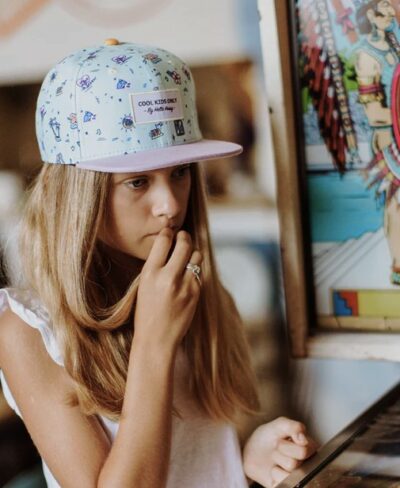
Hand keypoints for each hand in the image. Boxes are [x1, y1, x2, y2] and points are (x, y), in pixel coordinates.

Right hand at [134, 228, 201, 350]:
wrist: (156, 339)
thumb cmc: (146, 312)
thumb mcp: (144, 285)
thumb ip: (156, 265)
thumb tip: (170, 244)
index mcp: (150, 273)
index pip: (164, 241)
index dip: (168, 233)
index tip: (169, 231)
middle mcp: (168, 277)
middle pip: (184, 244)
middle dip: (184, 237)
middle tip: (182, 237)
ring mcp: (185, 285)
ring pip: (196, 256)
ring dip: (192, 253)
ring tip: (186, 257)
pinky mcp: (196, 293)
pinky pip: (199, 273)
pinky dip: (194, 272)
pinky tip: (187, 278)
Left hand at [243, 417, 317, 487]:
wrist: (253, 450)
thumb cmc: (269, 436)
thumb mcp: (279, 425)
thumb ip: (294, 427)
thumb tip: (303, 439)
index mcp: (310, 447)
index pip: (304, 451)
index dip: (287, 445)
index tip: (282, 439)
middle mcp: (308, 463)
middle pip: (294, 463)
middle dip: (281, 453)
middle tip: (278, 448)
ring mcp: (299, 476)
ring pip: (287, 474)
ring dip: (277, 463)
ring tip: (276, 458)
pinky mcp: (289, 485)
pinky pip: (282, 483)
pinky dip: (274, 475)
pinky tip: (275, 469)